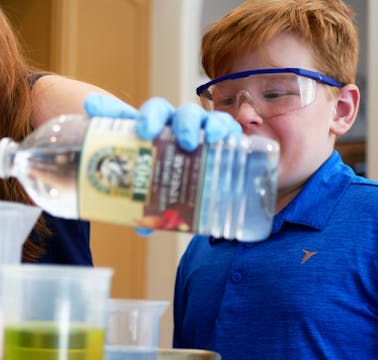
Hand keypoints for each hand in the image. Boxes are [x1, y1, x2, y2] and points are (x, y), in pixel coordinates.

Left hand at [85, 94, 241, 236]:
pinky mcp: (222, 138)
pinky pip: (229, 128)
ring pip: (207, 118)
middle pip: (183, 114)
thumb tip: (142, 229)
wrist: (187, 183)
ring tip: (213, 139)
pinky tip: (235, 140)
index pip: (155, 112)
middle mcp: (180, 126)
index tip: (145, 132)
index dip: (150, 117)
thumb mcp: (149, 192)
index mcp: (159, 129)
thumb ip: (145, 207)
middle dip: (185, 124)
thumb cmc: (160, 181)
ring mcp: (202, 130)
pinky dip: (230, 131)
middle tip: (186, 143)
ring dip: (212, 125)